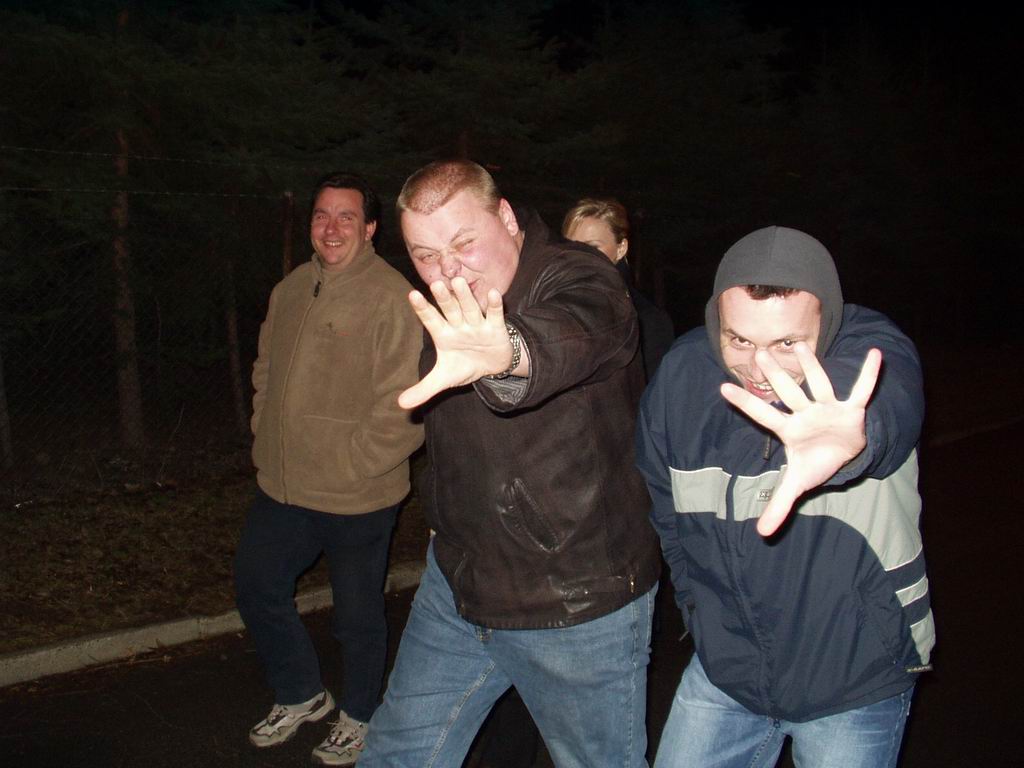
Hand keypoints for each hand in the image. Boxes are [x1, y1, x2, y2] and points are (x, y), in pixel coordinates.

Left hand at [398, 277, 513, 409]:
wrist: (492, 366)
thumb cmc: (464, 365)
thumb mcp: (444, 379)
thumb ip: (423, 389)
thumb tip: (400, 404)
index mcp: (443, 335)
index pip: (431, 320)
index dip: (422, 309)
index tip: (413, 295)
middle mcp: (459, 325)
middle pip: (451, 310)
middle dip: (444, 299)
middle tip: (436, 284)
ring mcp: (477, 325)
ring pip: (470, 308)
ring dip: (465, 297)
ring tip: (459, 282)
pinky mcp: (496, 328)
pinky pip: (495, 314)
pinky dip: (494, 305)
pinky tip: (492, 293)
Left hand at [720, 343, 881, 536]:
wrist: (846, 455)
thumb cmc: (816, 461)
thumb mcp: (798, 484)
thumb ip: (780, 505)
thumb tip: (761, 533)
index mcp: (789, 430)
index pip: (763, 415)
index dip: (745, 404)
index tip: (723, 388)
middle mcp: (806, 414)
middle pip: (788, 393)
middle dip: (775, 376)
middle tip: (758, 353)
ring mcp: (828, 408)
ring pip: (819, 384)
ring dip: (811, 366)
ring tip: (800, 345)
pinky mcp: (852, 409)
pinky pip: (861, 390)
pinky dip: (869, 375)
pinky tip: (875, 354)